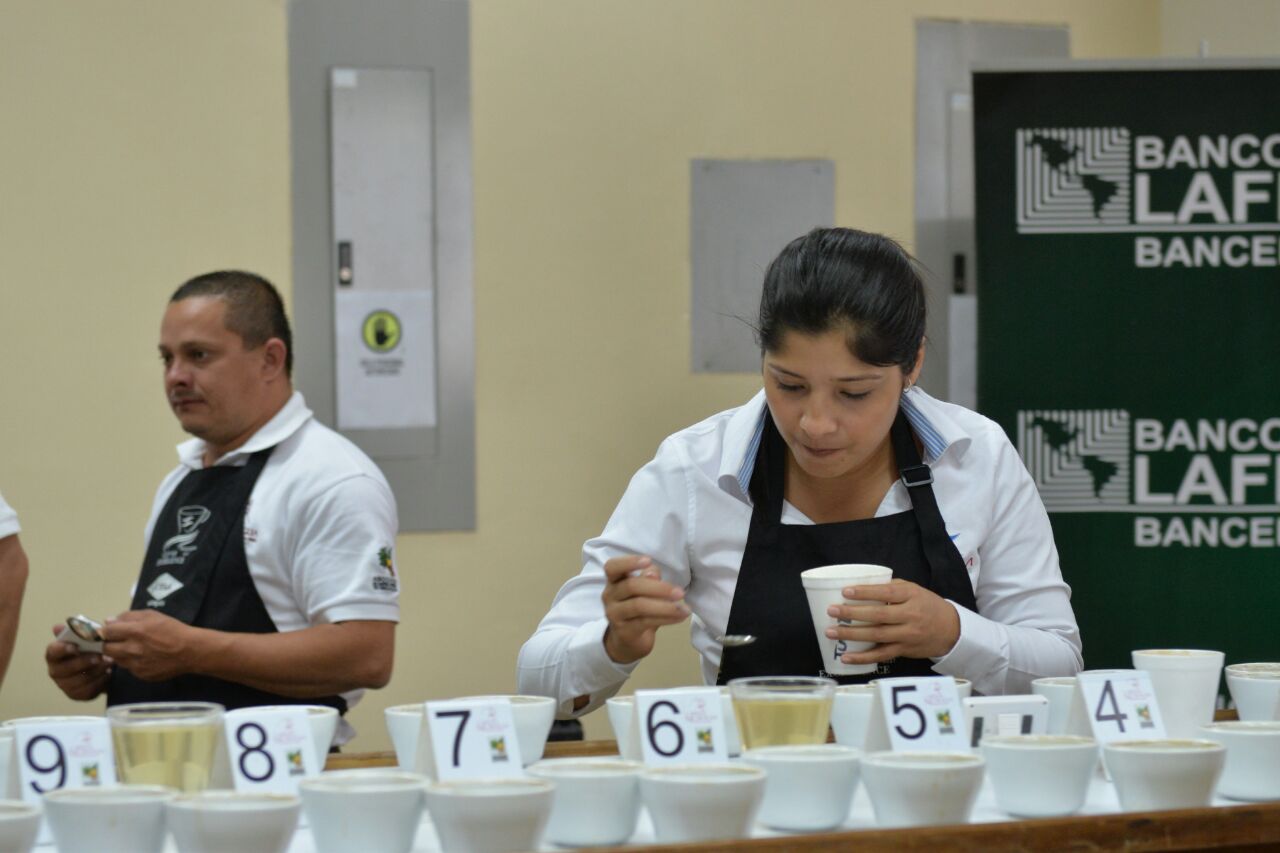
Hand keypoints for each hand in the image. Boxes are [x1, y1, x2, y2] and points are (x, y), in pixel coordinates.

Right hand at [45, 623, 111, 699]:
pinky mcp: (77, 694)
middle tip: (99, 656)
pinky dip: (100, 680)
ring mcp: (65, 685)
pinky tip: (108, 673)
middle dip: (83, 662)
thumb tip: (57, 627)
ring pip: (79, 680)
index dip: (62, 649)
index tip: (75, 647)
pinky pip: (89, 689)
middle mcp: (56, 671)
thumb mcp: (85, 639)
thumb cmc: (89, 649)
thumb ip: (74, 633)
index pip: (52, 652)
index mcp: (55, 655)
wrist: (100, 667)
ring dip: (96, 671)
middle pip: (66, 668)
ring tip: (109, 663)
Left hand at [101, 610, 202, 681]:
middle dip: (108, 643)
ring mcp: (135, 664)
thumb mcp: (152, 615)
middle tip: (118, 640)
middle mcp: (131, 649)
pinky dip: (132, 662)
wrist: (189, 651)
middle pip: (105, 648)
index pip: (106, 632)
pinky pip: (128, 668)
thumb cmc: (172, 629)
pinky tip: (144, 657)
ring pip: (115, 659)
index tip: (108, 631)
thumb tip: (108, 621)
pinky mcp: (140, 675)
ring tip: (133, 648)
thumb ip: (128, 616)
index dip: (105, 631)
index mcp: (134, 631)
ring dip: (119, 653)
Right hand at [601, 555, 688, 663]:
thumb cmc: (638, 607)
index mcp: (614, 581)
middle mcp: (610, 595)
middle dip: (659, 588)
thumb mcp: (644, 589)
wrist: (627, 640)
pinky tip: (679, 617)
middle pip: (631, 586)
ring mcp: (615, 614)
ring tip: (684, 609)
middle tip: (680, 593)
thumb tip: (653, 574)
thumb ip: (649, 577)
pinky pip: (646, 622)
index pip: (612, 567)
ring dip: (665, 606)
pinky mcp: (624, 631)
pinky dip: (666, 619)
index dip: (629, 562)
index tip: (648, 560)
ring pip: (639, 606)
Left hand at [825, 579, 960, 662]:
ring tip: (831, 632)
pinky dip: (863, 658)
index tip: (845, 591)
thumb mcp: (914, 590)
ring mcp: (907, 635)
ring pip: (877, 636)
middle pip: (878, 616)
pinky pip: (881, 655)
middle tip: (832, 611)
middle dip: (852, 614)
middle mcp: (910, 616)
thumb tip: (861, 585)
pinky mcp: (904, 650)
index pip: (886, 593)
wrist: (951, 629)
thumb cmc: (926, 605)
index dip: (865, 592)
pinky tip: (846, 657)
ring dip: (852, 635)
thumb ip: (891, 588)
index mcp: (911, 596)